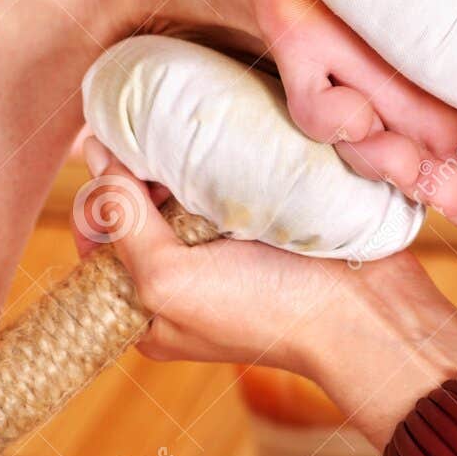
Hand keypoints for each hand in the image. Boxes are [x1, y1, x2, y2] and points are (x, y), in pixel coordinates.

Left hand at [77, 140, 456, 444]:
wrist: (363, 313)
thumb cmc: (263, 312)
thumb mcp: (168, 281)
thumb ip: (124, 222)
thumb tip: (93, 156)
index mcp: (147, 311)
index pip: (99, 242)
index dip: (99, 200)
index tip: (113, 162)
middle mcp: (180, 281)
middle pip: (136, 211)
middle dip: (139, 178)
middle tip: (158, 152)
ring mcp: (222, 250)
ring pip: (177, 192)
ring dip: (179, 164)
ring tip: (188, 142)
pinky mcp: (260, 224)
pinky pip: (222, 185)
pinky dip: (216, 163)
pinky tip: (220, 143)